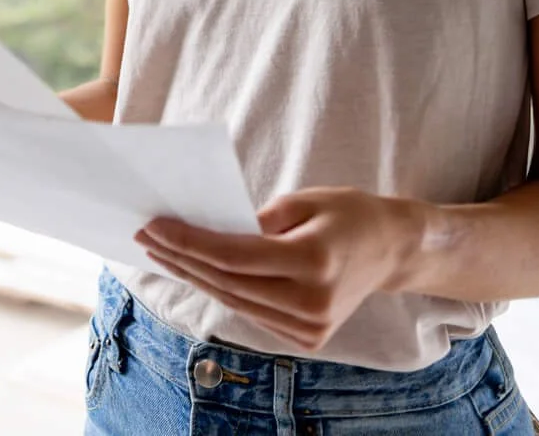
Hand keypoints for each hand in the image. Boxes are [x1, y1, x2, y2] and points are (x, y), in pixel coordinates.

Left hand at [135, 187, 421, 352]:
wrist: (390, 250)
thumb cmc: (348, 214)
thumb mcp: (304, 200)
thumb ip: (256, 219)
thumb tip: (207, 231)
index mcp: (313, 263)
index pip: (233, 256)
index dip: (188, 242)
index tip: (154, 225)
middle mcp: (311, 303)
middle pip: (228, 282)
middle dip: (182, 258)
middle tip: (147, 236)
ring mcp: (311, 328)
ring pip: (234, 301)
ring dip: (195, 277)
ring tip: (162, 253)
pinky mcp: (307, 338)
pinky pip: (251, 311)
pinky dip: (222, 290)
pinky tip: (196, 272)